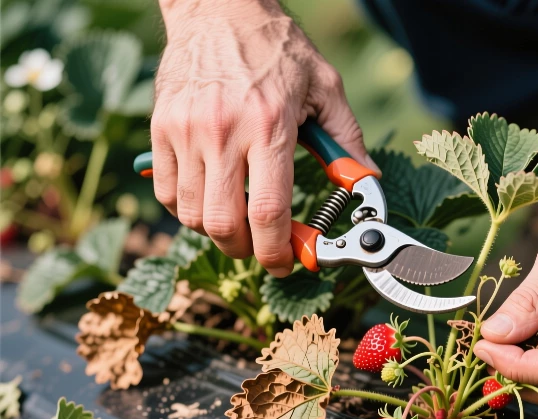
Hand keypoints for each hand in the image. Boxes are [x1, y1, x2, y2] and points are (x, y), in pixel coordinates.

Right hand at [152, 0, 378, 276]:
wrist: (219, 9)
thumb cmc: (277, 49)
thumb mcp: (325, 87)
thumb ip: (347, 140)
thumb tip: (366, 181)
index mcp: (269, 125)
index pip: (268, 212)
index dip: (279, 250)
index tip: (287, 263)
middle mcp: (223, 131)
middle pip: (224, 224)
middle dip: (247, 250)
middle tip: (263, 246)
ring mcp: (185, 131)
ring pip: (192, 215)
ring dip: (218, 231)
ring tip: (238, 218)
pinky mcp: (160, 128)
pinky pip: (166, 193)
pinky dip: (187, 209)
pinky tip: (211, 197)